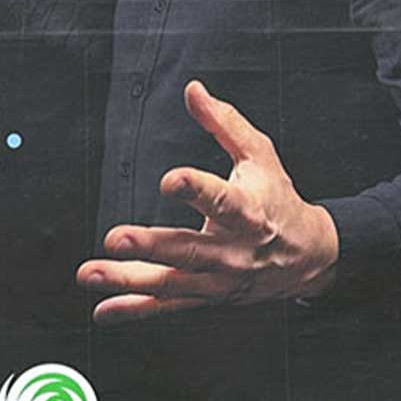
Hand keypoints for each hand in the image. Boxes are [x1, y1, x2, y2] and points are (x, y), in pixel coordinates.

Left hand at [77, 80, 338, 323]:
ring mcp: (219, 279)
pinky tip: (102, 310)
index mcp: (248, 211)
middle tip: (114, 239)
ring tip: (90, 273)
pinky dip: (134, 310)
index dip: (196, 189)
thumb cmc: (278, 199)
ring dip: (128, 280)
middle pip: (188, 249)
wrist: (310, 256)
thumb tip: (192, 89)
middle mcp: (233, 250)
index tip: (170, 180)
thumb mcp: (260, 156)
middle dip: (150, 245)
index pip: (221, 200)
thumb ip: (225, 124)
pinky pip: (167, 307)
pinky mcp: (207, 297)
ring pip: (171, 282)